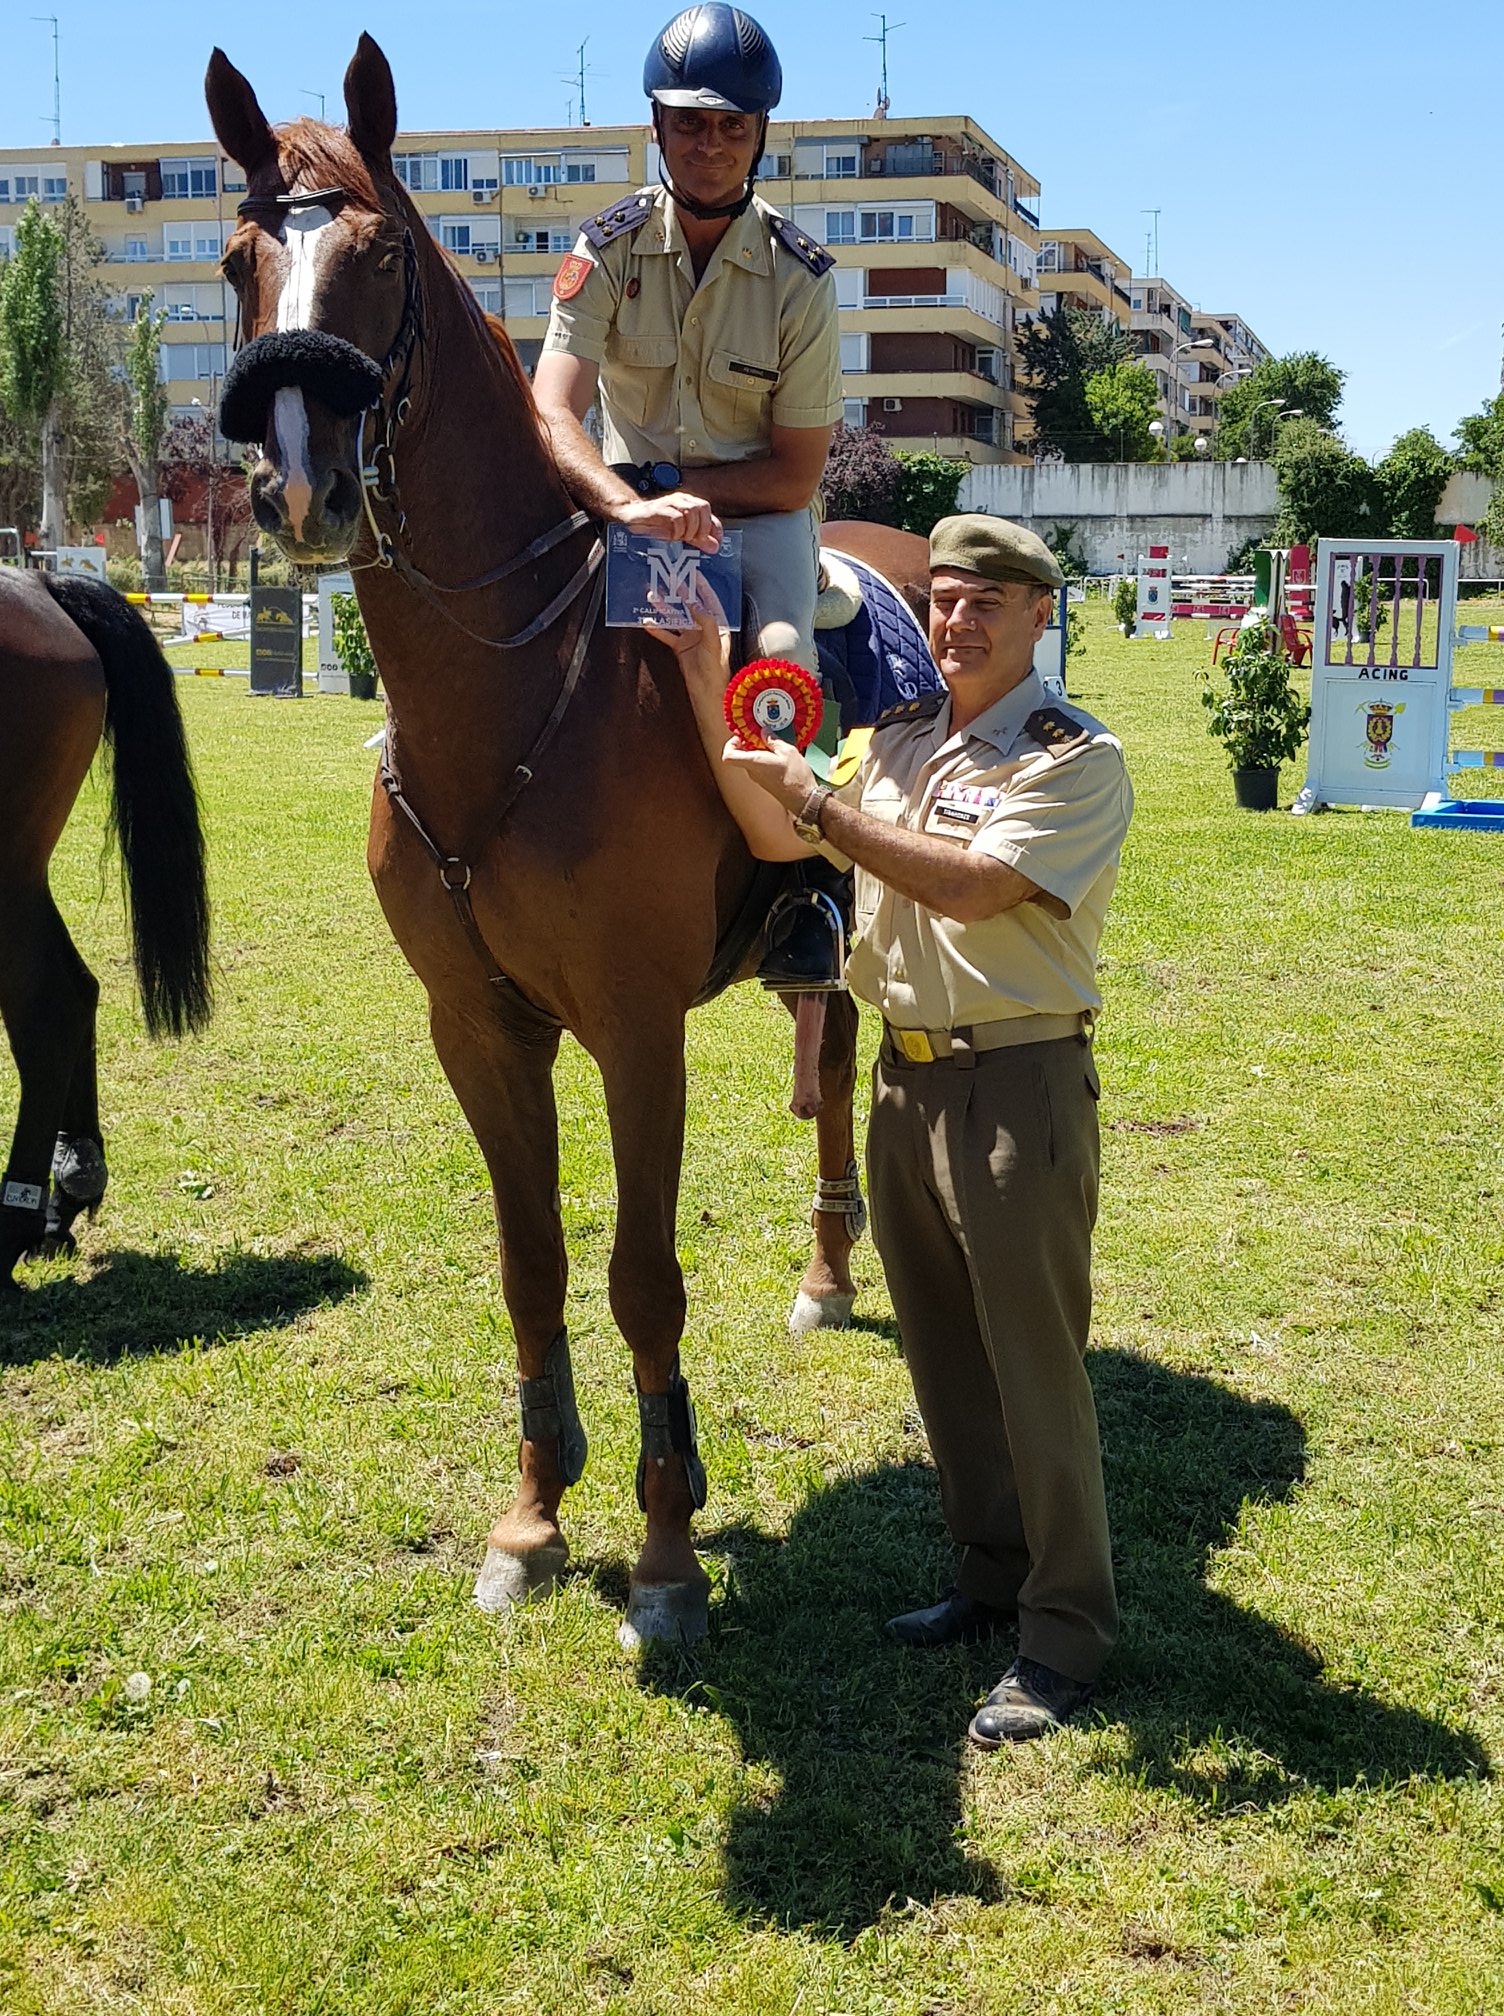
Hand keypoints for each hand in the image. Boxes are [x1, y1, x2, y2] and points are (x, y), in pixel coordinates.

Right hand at [618, 491, 722, 552]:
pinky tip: (673, 536)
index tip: (715, 540)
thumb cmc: (656, 524)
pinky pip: (676, 517)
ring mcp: (669, 502)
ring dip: (690, 528)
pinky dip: (678, 529)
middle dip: (702, 527)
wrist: (631, 516)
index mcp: (688, 503)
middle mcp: (680, 500)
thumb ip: (698, 540)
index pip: (707, 510)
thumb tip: (714, 547)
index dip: (714, 526)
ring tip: (683, 538)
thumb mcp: (681, 533)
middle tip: (695, 540)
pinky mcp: (658, 508)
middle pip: (702, 507)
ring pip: (691, 511)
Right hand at [645, 580, 730, 704]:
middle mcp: (704, 628)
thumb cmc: (716, 669)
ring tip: (653, 596)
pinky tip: (647, 622)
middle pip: (690, 606)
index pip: (710, 600)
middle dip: (680, 593)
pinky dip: (657, 629)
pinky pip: (667, 635)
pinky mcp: (680, 647)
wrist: (706, 690)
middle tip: (669, 579)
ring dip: (664, 608)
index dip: (702, 586)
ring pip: (676, 618)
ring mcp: (691, 637)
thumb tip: (695, 605)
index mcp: (718, 625)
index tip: (693, 573)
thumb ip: (706, 622)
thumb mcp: (714, 642)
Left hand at [722, 735, 817, 811]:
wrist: (803, 798)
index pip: (728, 756)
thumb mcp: (787, 751)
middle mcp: (752, 772)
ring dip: (757, 749)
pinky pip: (758, 766)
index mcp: (753, 762)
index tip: (740, 736)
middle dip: (747, 743)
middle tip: (759, 734)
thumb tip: (765, 732)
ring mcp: (758, 778)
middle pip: (739, 755)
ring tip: (771, 742)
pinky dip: (764, 756)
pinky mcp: (765, 781)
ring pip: (749, 760)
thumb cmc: (795, 778)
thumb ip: (773, 740)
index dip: (730, 744)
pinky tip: (776, 752)